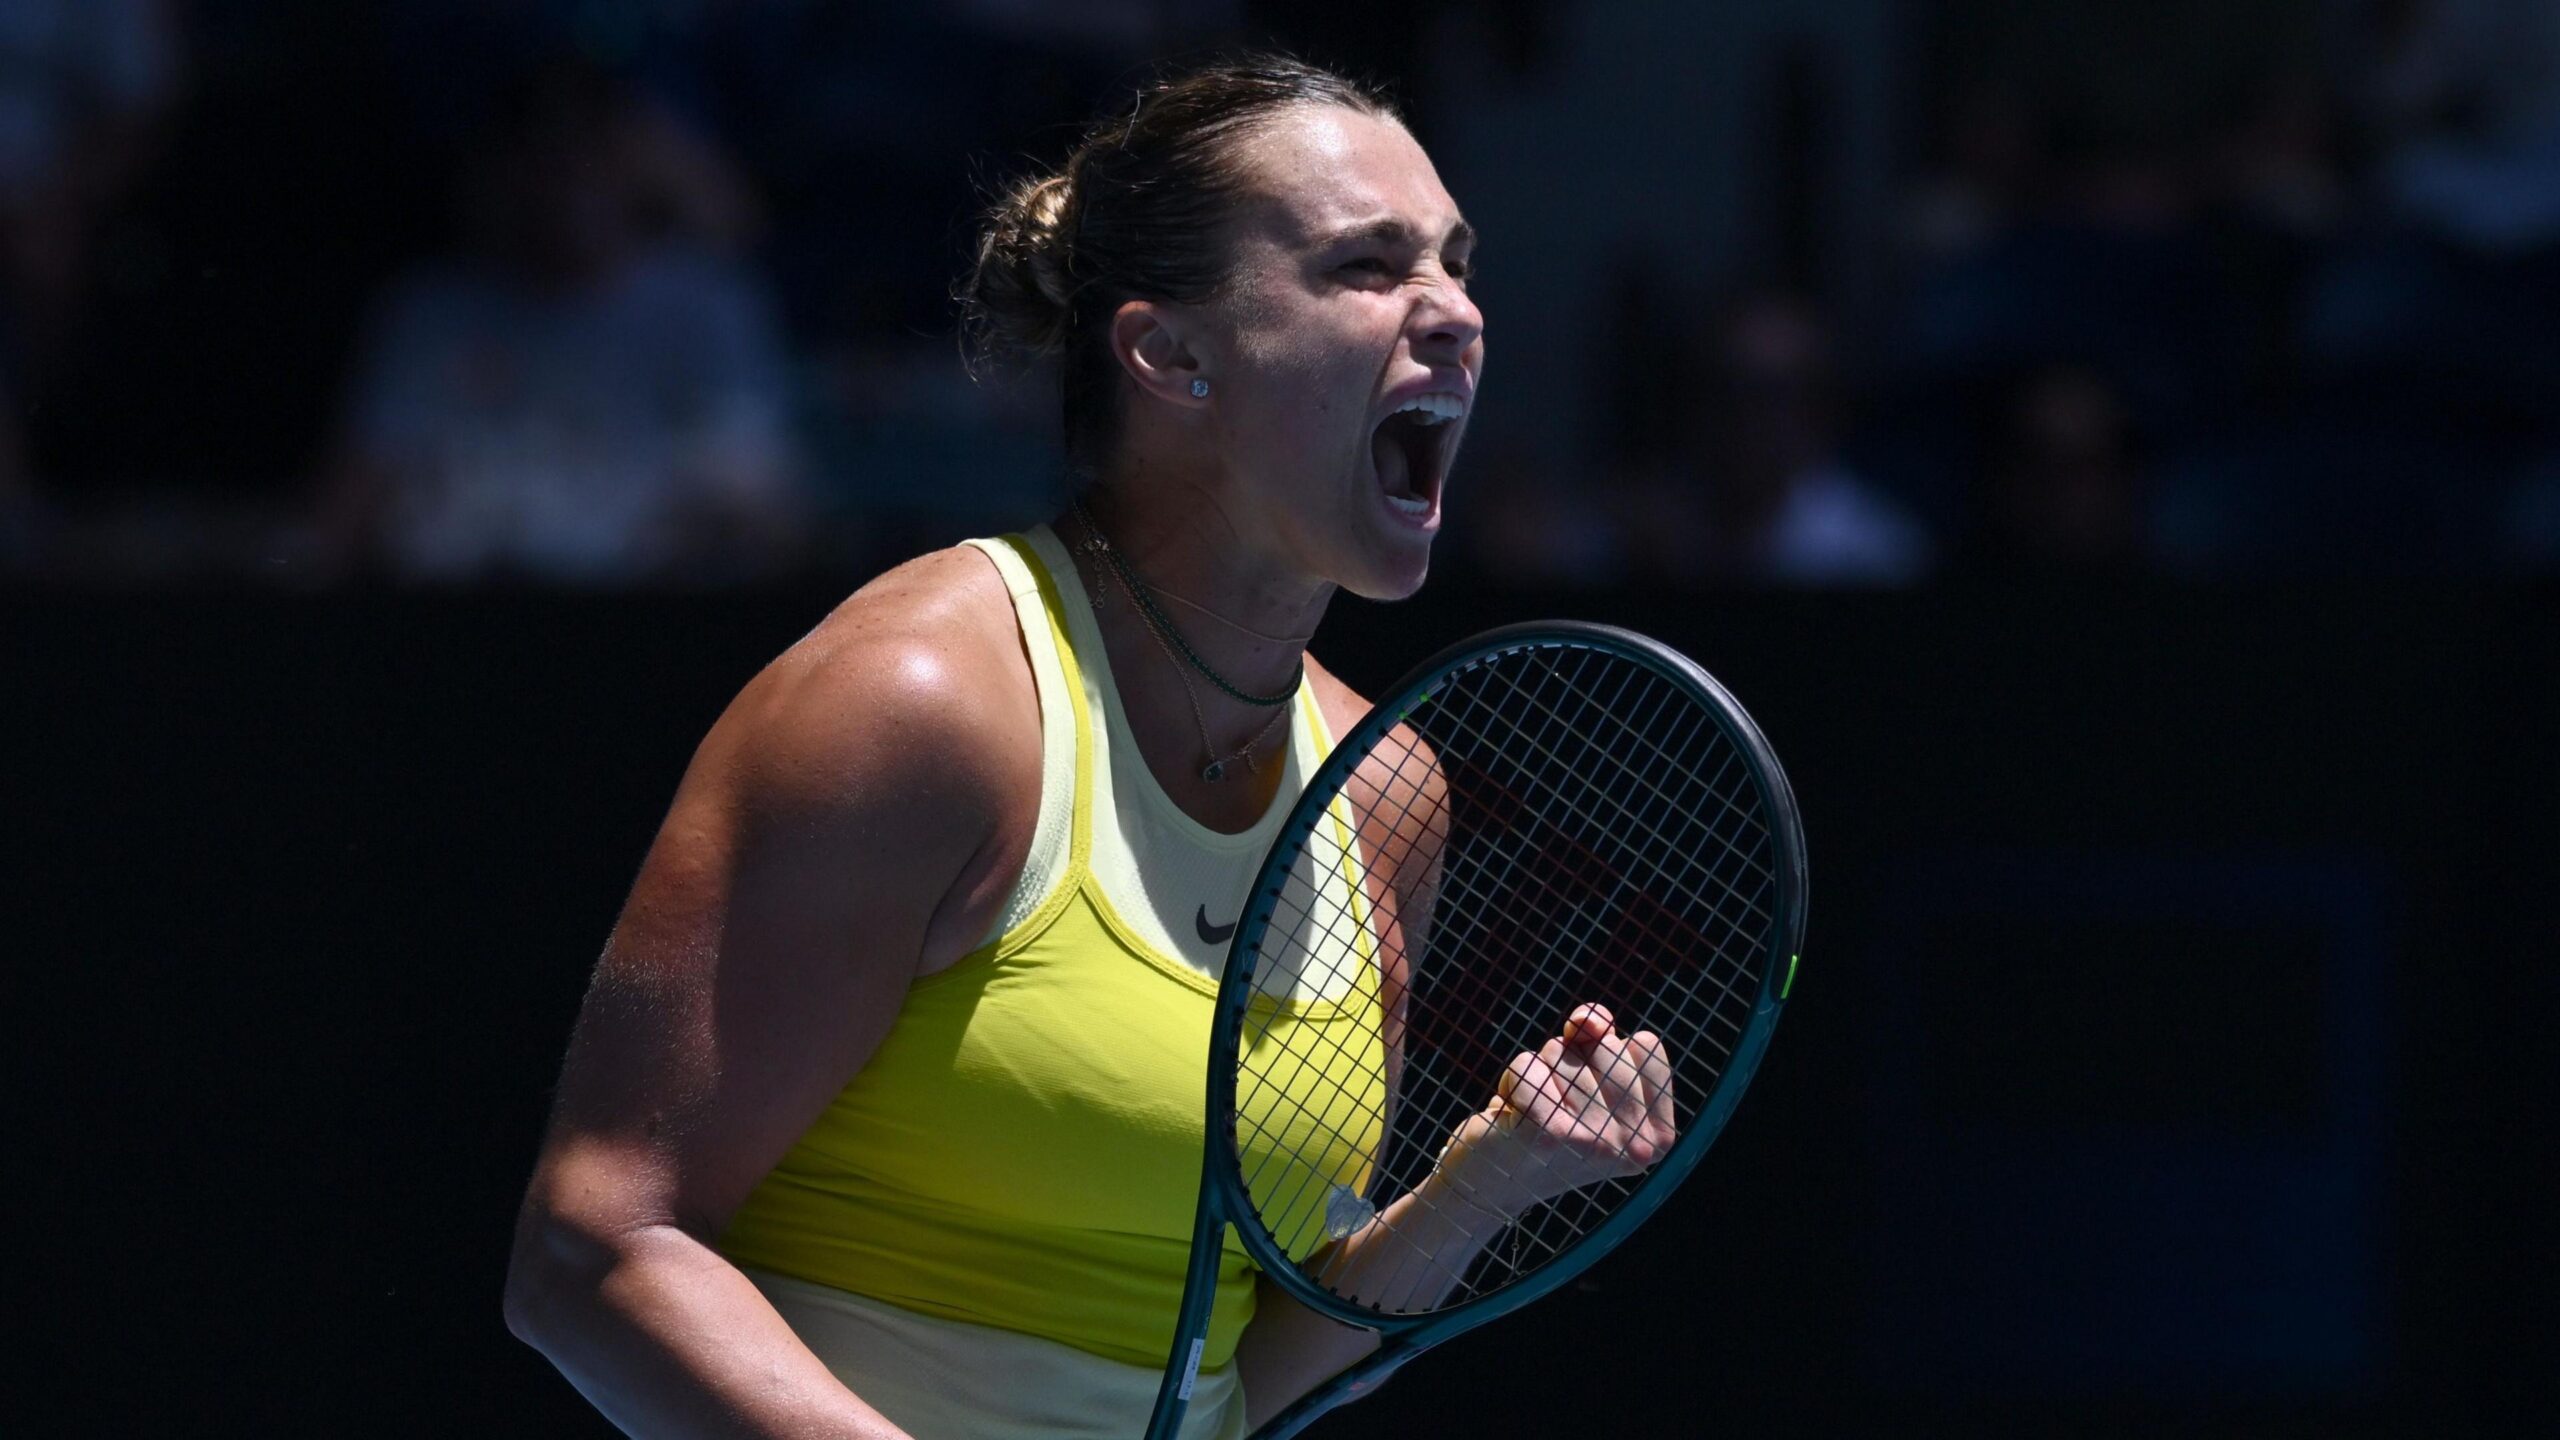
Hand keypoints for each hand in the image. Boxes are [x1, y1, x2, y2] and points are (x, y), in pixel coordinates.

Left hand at [1433, 1004, 1676, 1222]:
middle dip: (1571, 1061)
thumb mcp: (1588, 1072)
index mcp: (1660, 1136)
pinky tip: (1512, 1115)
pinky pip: (1528, 1065)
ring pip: (1561, 1051)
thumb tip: (1587, 1020)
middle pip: (1606, 1044)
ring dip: (1538, 1074)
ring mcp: (1597, 1142)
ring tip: (1534, 1115)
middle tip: (1557, 1108)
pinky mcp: (1550, 1133)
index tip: (1591, 1099)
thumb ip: (1601, 1033)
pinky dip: (1513, 1080)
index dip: (1609, 1056)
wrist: (1491, 1183)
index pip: (1646, 1044)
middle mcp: (1637, 1146)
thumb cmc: (1546, 1120)